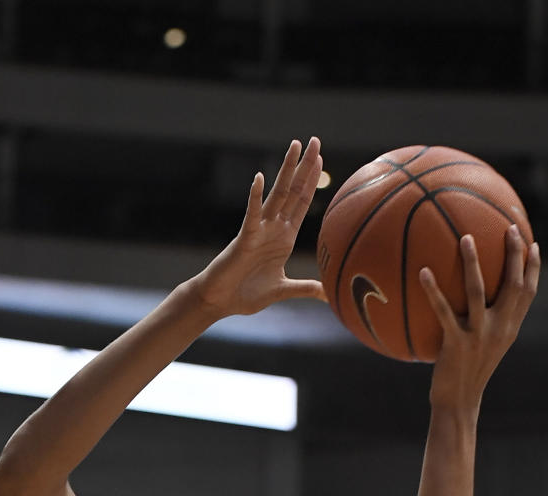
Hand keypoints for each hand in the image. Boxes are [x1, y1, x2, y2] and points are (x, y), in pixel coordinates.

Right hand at [191, 138, 325, 317]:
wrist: (220, 302)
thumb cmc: (246, 294)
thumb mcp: (283, 289)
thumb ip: (304, 288)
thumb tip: (328, 294)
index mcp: (284, 238)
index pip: (301, 203)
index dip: (311, 182)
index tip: (320, 160)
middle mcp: (273, 229)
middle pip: (293, 192)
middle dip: (304, 167)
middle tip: (315, 141)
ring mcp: (259, 230)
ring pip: (276, 195)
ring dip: (287, 170)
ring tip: (295, 146)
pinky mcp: (244, 238)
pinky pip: (252, 215)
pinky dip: (255, 197)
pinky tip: (261, 178)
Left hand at [422, 226, 539, 416]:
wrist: (458, 402)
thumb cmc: (467, 372)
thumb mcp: (484, 347)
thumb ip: (488, 323)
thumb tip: (476, 299)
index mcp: (510, 328)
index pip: (528, 292)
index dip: (533, 267)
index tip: (533, 243)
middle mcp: (500, 329)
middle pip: (514, 284)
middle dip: (514, 254)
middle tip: (510, 227)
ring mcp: (478, 336)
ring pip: (478, 291)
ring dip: (473, 262)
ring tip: (466, 238)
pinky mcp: (456, 344)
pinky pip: (443, 311)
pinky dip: (433, 290)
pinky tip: (423, 272)